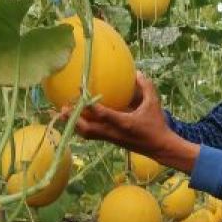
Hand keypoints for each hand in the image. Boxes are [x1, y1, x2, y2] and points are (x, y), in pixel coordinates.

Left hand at [61, 72, 199, 171]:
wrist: (159, 148)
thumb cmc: (157, 125)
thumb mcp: (154, 104)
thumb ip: (146, 87)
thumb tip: (137, 73)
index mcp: (124, 123)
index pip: (103, 114)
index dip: (90, 105)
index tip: (80, 92)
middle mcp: (113, 133)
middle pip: (87, 129)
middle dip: (73, 119)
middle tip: (62, 107)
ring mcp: (110, 138)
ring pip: (87, 134)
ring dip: (74, 124)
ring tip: (62, 114)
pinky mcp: (109, 141)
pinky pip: (91, 135)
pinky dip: (81, 127)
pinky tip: (75, 119)